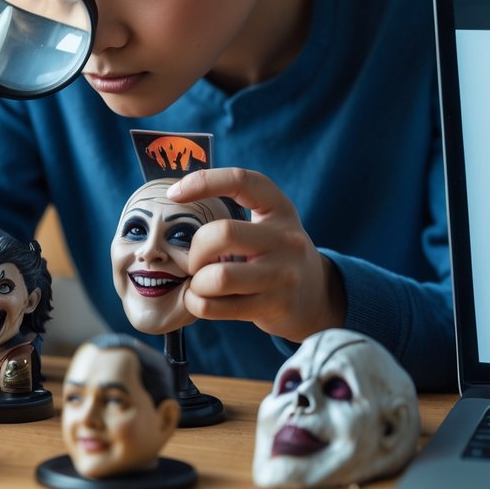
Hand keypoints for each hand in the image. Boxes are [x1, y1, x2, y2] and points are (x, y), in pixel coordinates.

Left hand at [167, 167, 344, 343]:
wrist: (315, 297)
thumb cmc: (274, 256)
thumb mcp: (268, 226)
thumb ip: (234, 218)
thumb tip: (176, 211)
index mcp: (279, 209)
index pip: (242, 181)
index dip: (204, 181)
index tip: (174, 193)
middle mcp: (286, 239)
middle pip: (222, 234)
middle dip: (195, 251)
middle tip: (196, 263)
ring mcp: (282, 275)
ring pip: (218, 277)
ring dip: (196, 284)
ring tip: (199, 285)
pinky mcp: (273, 306)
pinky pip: (217, 307)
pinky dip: (198, 304)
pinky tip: (202, 300)